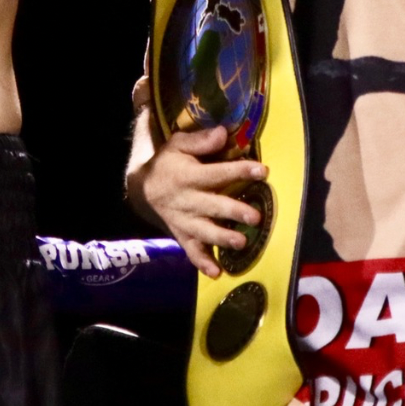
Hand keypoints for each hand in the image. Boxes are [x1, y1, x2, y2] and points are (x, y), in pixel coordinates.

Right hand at [135, 121, 267, 277]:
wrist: (142, 189)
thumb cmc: (167, 163)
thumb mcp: (177, 145)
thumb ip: (200, 140)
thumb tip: (223, 133)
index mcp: (188, 176)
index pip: (217, 173)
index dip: (239, 170)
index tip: (262, 171)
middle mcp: (187, 201)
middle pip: (213, 206)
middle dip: (234, 212)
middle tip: (255, 217)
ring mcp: (184, 221)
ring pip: (204, 232)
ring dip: (222, 238)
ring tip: (242, 242)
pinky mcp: (182, 235)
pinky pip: (192, 251)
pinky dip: (203, 263)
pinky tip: (216, 272)